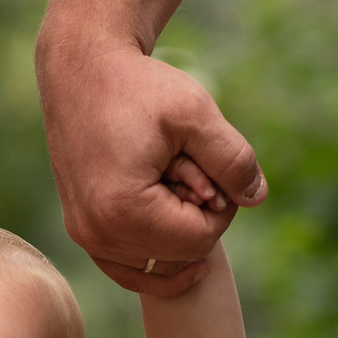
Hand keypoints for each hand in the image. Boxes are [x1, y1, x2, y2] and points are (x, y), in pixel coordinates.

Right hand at [37, 34, 265, 296]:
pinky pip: (126, 268)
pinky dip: (153, 255)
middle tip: (187, 167)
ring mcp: (85, 235)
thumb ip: (233, 159)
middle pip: (178, 256)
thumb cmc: (138, 87)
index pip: (200, 241)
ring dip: (174, 229)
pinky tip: (176, 238)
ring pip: (156, 265)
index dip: (222, 208)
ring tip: (170, 180)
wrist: (82, 69)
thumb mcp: (196, 114)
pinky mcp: (80, 229)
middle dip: (195, 217)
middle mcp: (97, 233)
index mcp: (123, 210)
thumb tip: (256, 199)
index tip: (212, 167)